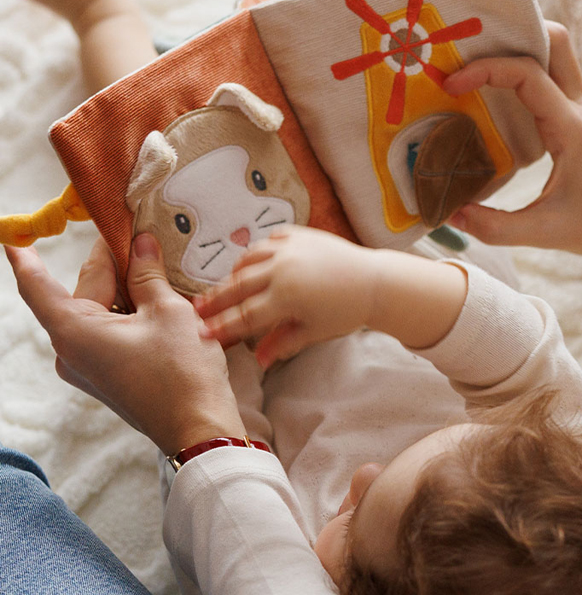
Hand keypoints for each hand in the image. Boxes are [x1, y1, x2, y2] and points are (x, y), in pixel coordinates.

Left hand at [7, 233, 244, 455]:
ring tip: (158, 267)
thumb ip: (148, 274)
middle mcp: (69, 350)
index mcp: (74, 330)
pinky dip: (128, 311)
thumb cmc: (183, 373)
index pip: (37, 284)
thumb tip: (141, 243)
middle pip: (83, 291)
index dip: (25, 256)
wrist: (199, 427)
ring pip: (98, 310)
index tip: (13, 235)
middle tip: (141, 233)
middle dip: (111, 263)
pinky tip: (156, 299)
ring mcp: (86, 365)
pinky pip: (107, 330)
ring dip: (125, 287)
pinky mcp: (105, 375)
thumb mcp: (168, 311)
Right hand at [195, 226, 468, 364]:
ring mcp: (289, 248)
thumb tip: (257, 360)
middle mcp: (283, 269)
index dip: (222, 326)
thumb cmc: (345, 311)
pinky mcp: (298, 234)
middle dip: (215, 299)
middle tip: (196, 309)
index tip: (201, 333)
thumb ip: (283, 342)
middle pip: (238, 286)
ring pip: (248, 259)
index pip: (245, 316)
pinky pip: (267, 242)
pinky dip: (256, 254)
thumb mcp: (314, 331)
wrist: (373, 281)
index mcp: (287, 297)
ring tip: (225, 287)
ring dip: (234, 274)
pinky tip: (250, 264)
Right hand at [443, 21, 581, 273]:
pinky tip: (501, 93)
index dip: (485, 69)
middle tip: (472, 52)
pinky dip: (528, 70)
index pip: (527, 73)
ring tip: (481, 65)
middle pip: (555, 39)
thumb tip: (449, 213)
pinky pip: (555, 76)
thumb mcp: (544, 234)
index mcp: (570, 128)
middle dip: (513, 32)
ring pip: (558, 52)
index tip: (452, 86)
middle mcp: (579, 108)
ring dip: (522, 46)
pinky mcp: (580, 117)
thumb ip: (493, 227)